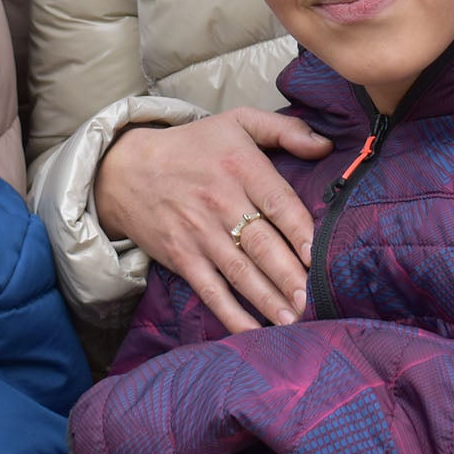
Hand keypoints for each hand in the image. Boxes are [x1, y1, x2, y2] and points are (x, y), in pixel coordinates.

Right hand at [95, 108, 331, 332]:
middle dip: (290, 275)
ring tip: (296, 320)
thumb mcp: (236, 122)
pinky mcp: (182, 258)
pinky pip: (211, 291)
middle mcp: (221, 203)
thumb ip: (285, 129)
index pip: (279, 202)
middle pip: (262, 244)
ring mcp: (200, 234)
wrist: (126, 169)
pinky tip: (254, 331)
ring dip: (268, 299)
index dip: (301, 231)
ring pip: (241, 272)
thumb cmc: (192, 146)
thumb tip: (327, 145)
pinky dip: (232, 314)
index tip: (321, 254)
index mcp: (241, 168)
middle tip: (316, 299)